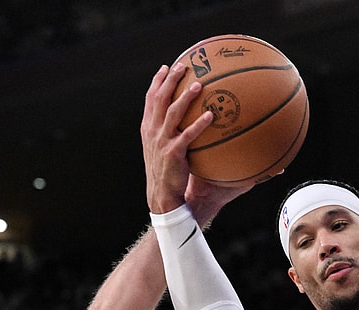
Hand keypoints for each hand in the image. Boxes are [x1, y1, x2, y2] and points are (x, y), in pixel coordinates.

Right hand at [140, 64, 213, 214]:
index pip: (150, 99)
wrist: (161, 193)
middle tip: (183, 66)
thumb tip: (184, 119)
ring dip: (185, 97)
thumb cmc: (165, 171)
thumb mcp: (160, 148)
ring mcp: (161, 141)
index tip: (166, 67)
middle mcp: (152, 131)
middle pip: (160, 99)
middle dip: (170, 80)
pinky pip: (188, 135)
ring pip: (172, 113)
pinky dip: (199, 125)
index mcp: (147, 127)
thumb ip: (167, 131)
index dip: (157, 82)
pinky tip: (211, 116)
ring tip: (198, 85)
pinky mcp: (173, 153)